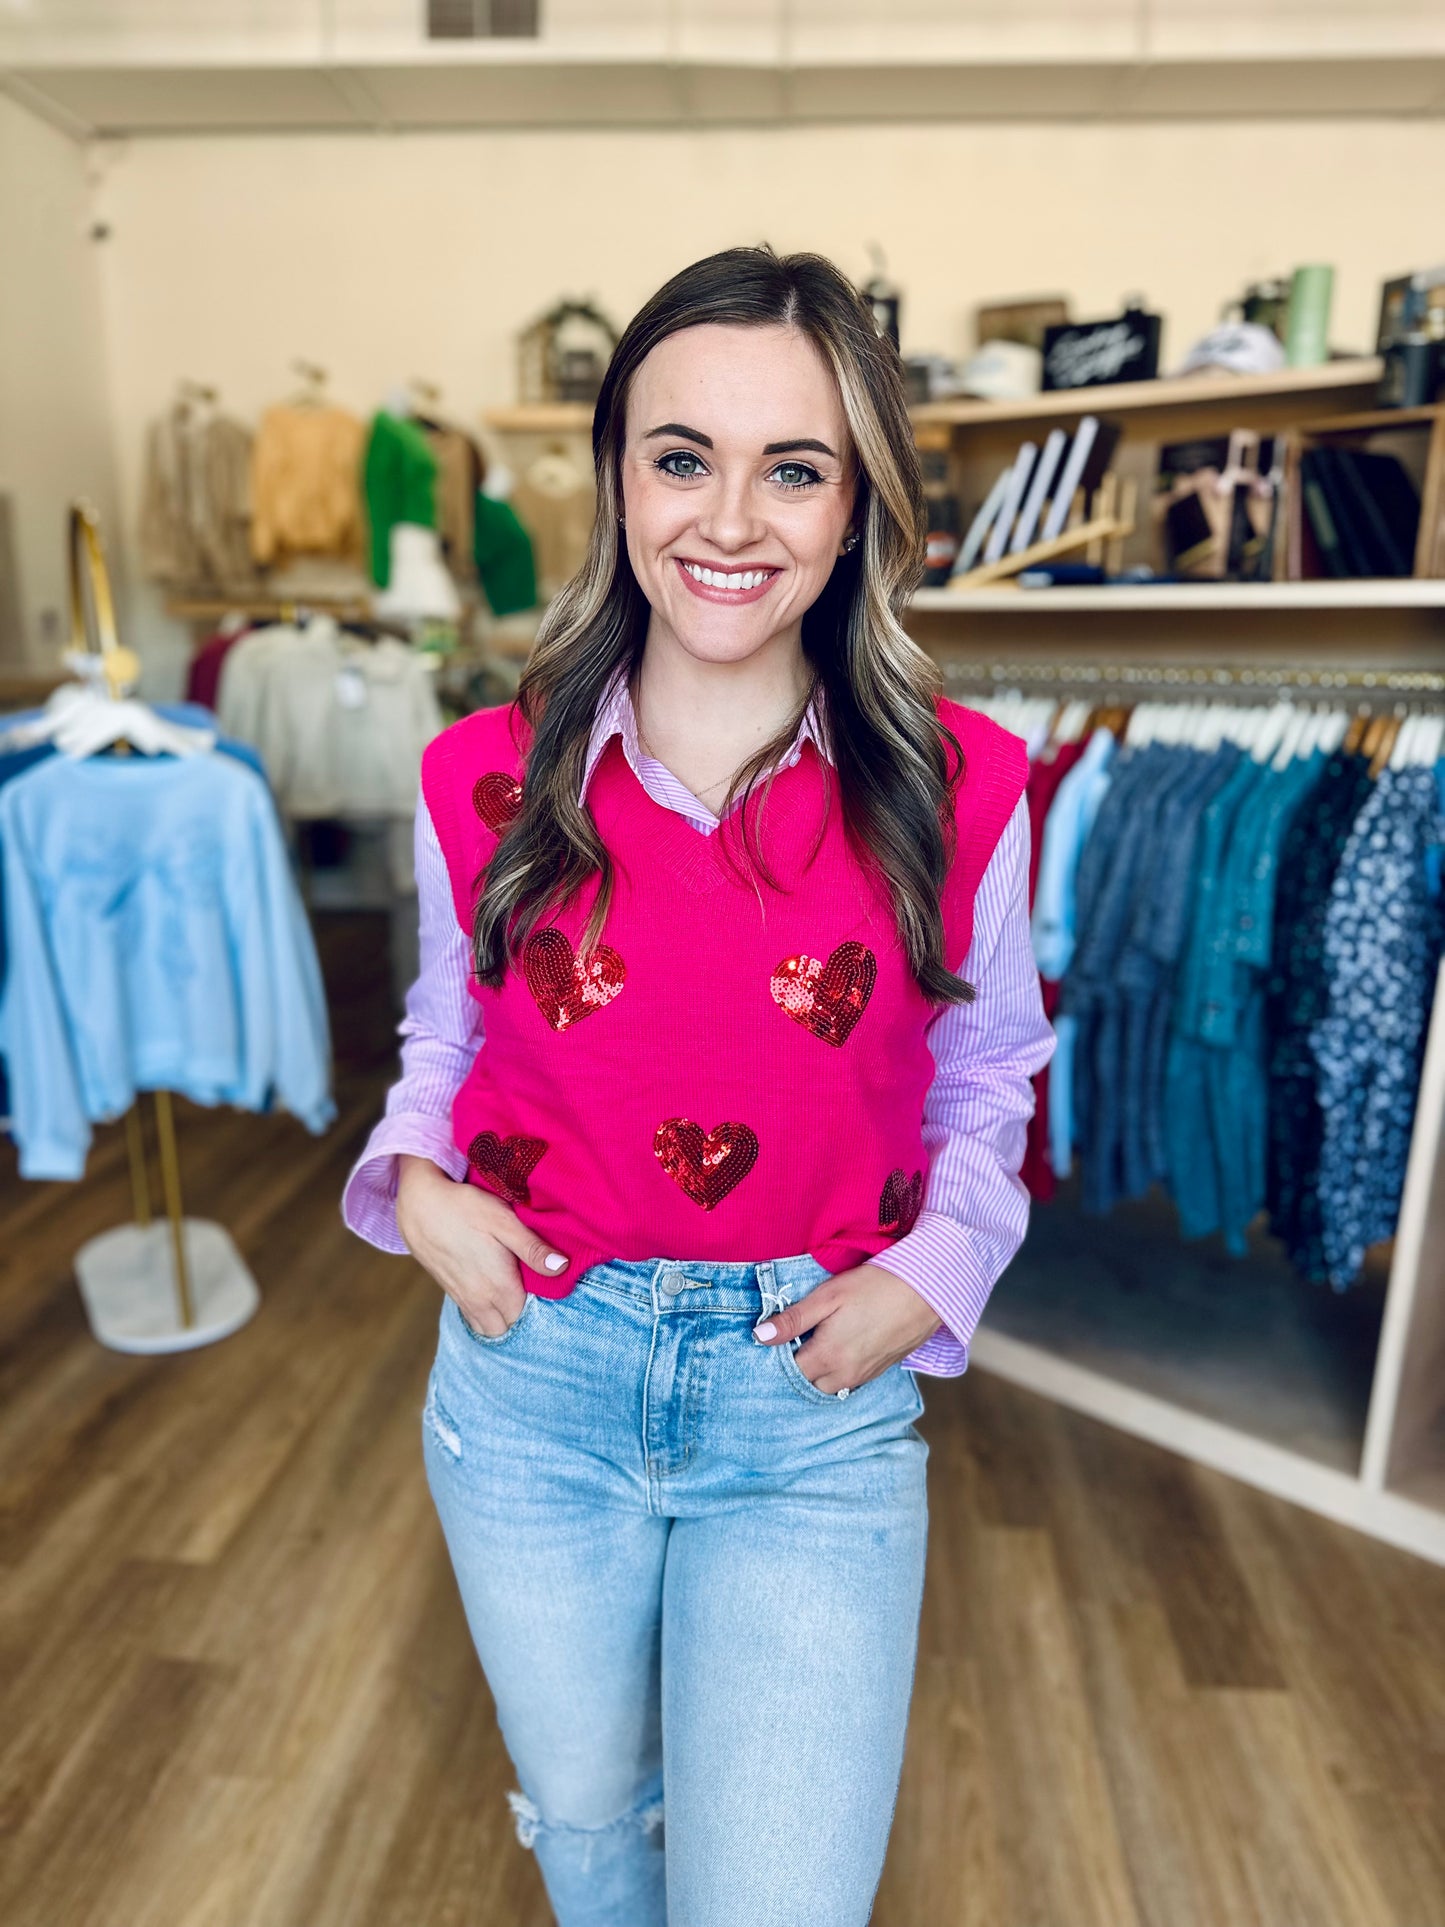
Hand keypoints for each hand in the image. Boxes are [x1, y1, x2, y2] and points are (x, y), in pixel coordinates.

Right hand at [395, 1154, 567, 1337]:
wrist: (418, 1204)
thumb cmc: (464, 1207)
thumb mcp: (504, 1221)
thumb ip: (533, 1248)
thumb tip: (562, 1267)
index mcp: (498, 1286)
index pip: (527, 1317)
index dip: (540, 1308)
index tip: (547, 1290)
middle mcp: (479, 1300)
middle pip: (507, 1328)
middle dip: (521, 1319)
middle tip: (533, 1292)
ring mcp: (462, 1298)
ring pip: (488, 1327)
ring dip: (502, 1318)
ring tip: (514, 1293)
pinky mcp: (449, 1291)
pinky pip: (472, 1317)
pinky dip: (485, 1313)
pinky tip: (492, 1290)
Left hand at [751, 1264, 941, 1393]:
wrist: (928, 1290)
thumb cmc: (875, 1286)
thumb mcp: (828, 1296)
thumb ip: (793, 1319)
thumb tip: (758, 1336)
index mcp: (827, 1356)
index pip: (788, 1371)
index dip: (777, 1356)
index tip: (775, 1338)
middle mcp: (845, 1374)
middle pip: (807, 1383)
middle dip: (796, 1368)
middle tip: (794, 1340)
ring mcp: (865, 1375)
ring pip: (829, 1386)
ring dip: (817, 1372)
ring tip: (816, 1342)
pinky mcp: (881, 1370)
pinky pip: (850, 1382)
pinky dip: (838, 1371)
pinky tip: (841, 1346)